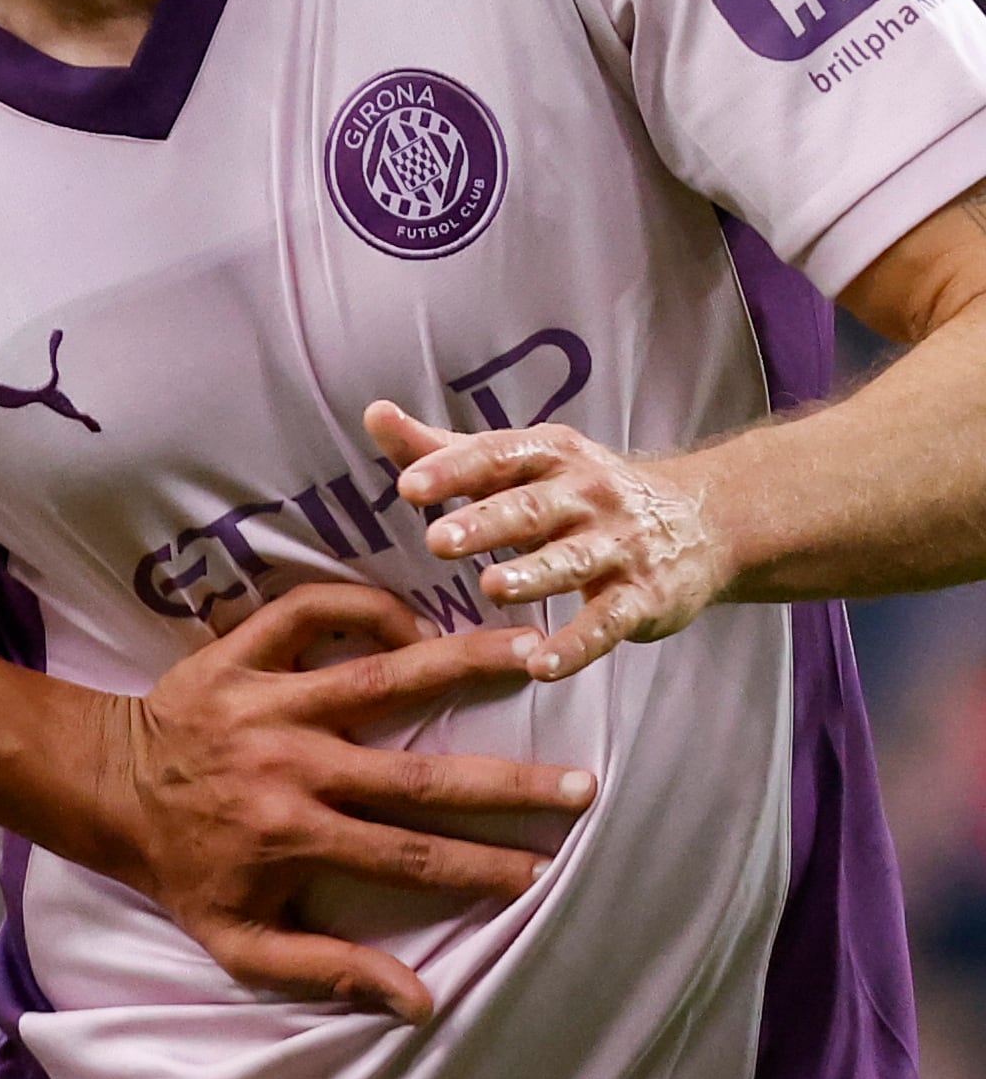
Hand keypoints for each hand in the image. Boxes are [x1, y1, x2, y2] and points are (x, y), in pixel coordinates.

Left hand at [106, 584, 594, 1018]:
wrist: (103, 791)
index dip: (481, 868)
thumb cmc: (183, 870)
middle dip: (504, 784)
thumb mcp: (237, 940)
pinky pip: (307, 612)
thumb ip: (326, 969)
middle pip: (415, 776)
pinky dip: (364, 604)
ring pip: (379, 676)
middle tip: (582, 785)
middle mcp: (286, 767)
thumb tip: (421, 1003)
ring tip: (540, 653)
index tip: (547, 874)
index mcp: (290, 837)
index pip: (407, 859)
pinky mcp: (237, 655)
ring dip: (464, 663)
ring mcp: (265, 703)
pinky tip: (419, 620)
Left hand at [366, 399, 729, 681]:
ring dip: (533, 575)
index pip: (498, 457)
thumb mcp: (523, 463)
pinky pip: (607, 622)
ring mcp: (619, 546)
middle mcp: (587, 495)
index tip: (408, 484)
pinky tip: (542, 664)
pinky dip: (578, 645)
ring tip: (491, 587)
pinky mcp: (643, 596)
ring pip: (572, 561)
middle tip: (438, 540)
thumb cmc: (581, 492)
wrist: (703, 521)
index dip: (454, 469)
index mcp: (550, 457)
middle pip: (532, 508)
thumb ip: (446, 450)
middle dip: (487, 522)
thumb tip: (375, 415)